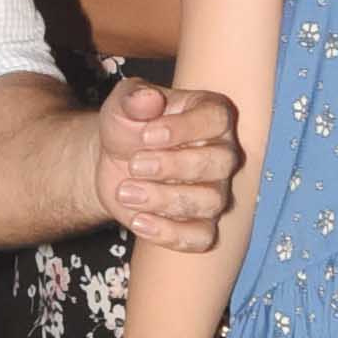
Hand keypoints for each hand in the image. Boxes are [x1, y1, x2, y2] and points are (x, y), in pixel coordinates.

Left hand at [92, 77, 241, 247]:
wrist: (115, 163)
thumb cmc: (129, 127)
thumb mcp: (122, 107)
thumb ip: (133, 100)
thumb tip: (147, 99)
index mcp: (210, 115)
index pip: (216, 119)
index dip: (184, 128)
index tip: (147, 135)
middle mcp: (222, 153)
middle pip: (220, 163)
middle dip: (174, 166)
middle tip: (134, 164)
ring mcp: (215, 191)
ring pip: (211, 202)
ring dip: (164, 200)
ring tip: (125, 191)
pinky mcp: (201, 224)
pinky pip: (202, 238)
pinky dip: (170, 234)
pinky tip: (139, 221)